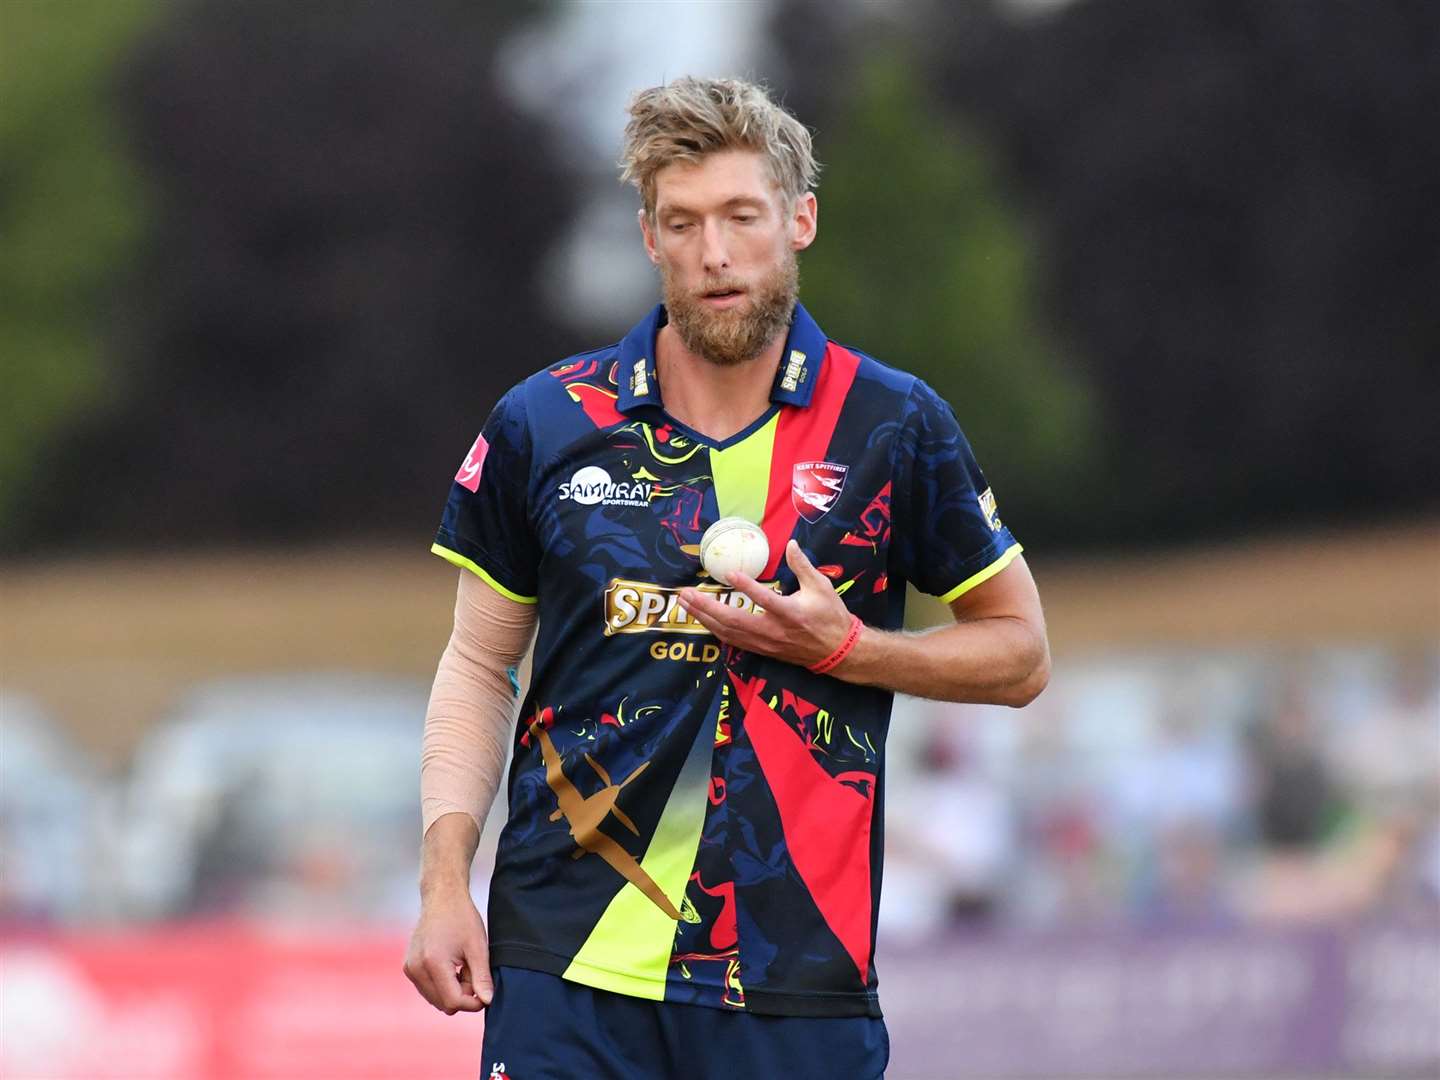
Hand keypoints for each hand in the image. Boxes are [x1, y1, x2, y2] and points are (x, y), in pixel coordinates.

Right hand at [403, 885, 491, 1013]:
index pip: (453, 1001)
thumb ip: (482, 976)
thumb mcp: (478, 947)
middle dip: (463, 995)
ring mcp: (410, 969)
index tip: (485, 993)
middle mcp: (416, 969)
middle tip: (473, 972)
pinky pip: (428, 990)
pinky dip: (442, 985)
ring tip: (462, 966)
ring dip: (453, 991)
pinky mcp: (409, 967)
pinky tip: (452, 966)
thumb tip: (487, 1001)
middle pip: (443, 1004)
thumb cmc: (462, 918)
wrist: (442, 898)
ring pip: (435, 999)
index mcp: (433, 963)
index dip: (473, 1002)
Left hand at [679, 539, 856, 668]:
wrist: (836, 652)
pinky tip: (700, 619)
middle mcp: (773, 630)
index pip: (764, 600)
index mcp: (790, 613)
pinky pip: (732, 640)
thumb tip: (790, 543)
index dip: (746, 587)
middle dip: (706, 607)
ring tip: (684, 604)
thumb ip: (803, 565)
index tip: (729, 573)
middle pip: (734, 620)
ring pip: (728, 632)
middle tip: (685, 593)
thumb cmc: (830, 616)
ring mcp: (764, 643)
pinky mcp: (761, 649)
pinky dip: (714, 629)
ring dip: (703, 618)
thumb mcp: (822, 587)